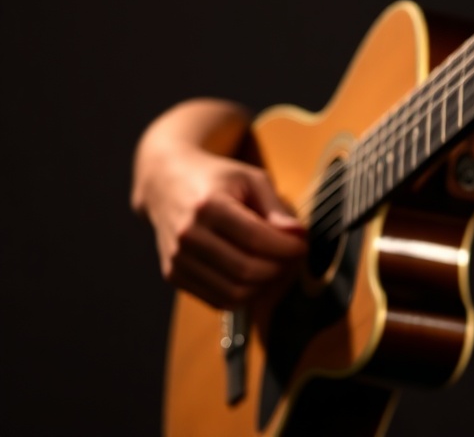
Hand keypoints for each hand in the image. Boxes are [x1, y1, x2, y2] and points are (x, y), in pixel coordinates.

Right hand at [133, 104, 307, 308]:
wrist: (166, 182)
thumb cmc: (215, 178)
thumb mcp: (251, 179)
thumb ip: (275, 208)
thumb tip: (298, 235)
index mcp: (208, 206)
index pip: (256, 239)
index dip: (287, 248)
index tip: (302, 244)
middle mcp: (188, 235)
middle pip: (246, 270)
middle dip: (280, 268)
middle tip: (293, 257)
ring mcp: (177, 259)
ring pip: (234, 292)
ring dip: (264, 286)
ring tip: (276, 266)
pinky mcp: (173, 274)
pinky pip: (217, 300)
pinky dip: (244, 295)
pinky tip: (255, 276)